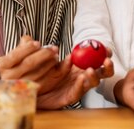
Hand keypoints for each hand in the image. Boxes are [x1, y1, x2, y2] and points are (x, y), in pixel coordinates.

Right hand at [0, 35, 60, 92]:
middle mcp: (9, 77)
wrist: (18, 80)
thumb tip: (29, 39)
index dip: (28, 48)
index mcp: (4, 65)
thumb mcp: (18, 51)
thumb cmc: (19, 61)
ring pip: (37, 74)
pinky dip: (52, 73)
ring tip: (56, 56)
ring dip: (49, 63)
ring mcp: (19, 86)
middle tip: (54, 48)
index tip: (38, 43)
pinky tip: (56, 66)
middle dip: (43, 54)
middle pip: (28, 64)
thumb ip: (25, 43)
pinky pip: (43, 83)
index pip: (15, 55)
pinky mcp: (29, 92)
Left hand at [0, 36, 114, 108]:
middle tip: (106, 60)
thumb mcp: (35, 58)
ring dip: (95, 75)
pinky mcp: (70, 96)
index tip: (106, 48)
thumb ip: (33, 47)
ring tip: (90, 70)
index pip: (95, 57)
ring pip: (93, 82)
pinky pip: (79, 92)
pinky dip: (82, 85)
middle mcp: (81, 74)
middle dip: (107, 66)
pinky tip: (81, 78)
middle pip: (101, 71)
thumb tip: (26, 37)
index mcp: (79, 63)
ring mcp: (77, 86)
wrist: (31, 92)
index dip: (103, 53)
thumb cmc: (38, 73)